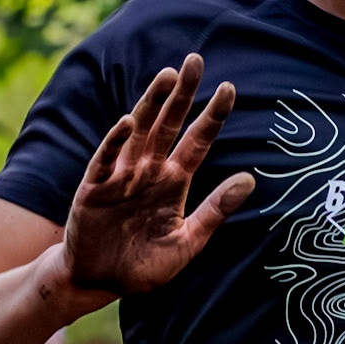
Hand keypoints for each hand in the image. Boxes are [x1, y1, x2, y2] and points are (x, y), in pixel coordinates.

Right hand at [59, 54, 253, 296]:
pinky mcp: (94, 189)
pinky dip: (114, 142)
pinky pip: (105, 160)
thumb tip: (250, 180)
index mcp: (174, 182)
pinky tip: (126, 122)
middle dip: (182, 94)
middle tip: (195, 60)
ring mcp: (121, 176)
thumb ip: (215, 211)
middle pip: (168, 124)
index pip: (198, 141)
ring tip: (167, 77)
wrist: (99, 283)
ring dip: (151, 104)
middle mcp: (149, 171)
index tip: (229, 88)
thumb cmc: (143, 265)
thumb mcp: (187, 242)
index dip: (212, 116)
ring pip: (138, 132)